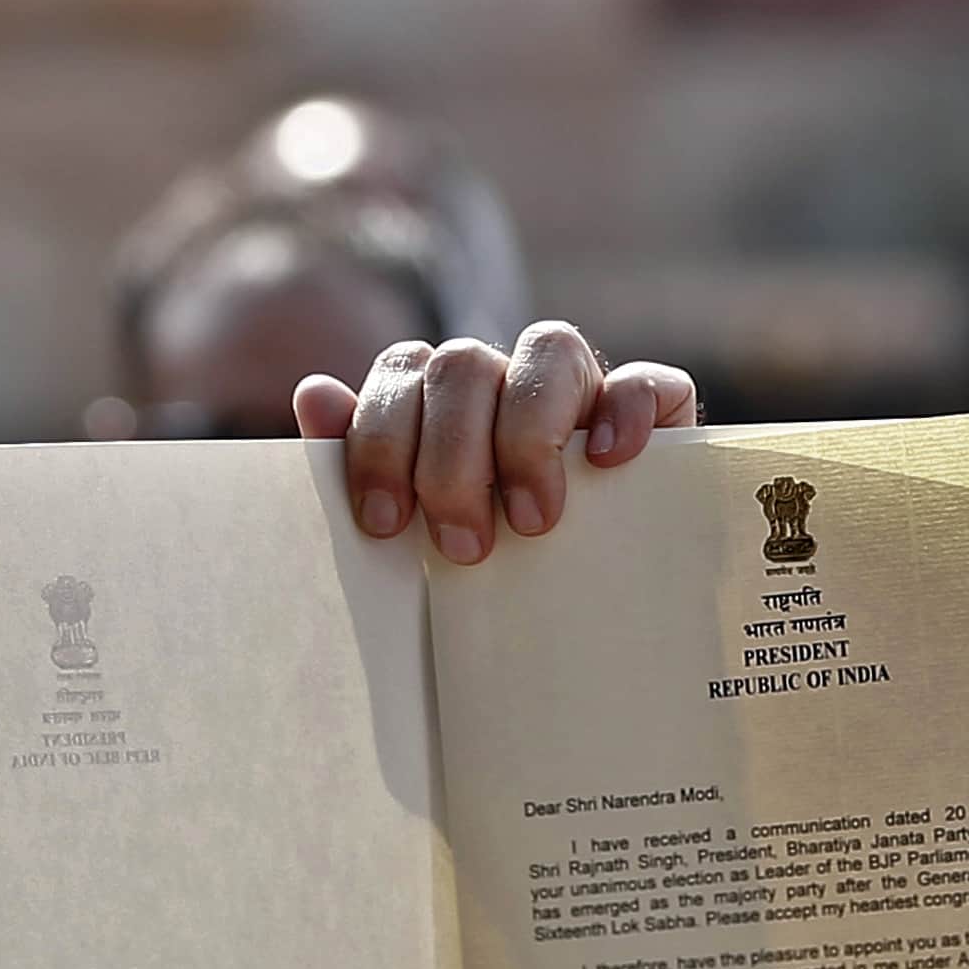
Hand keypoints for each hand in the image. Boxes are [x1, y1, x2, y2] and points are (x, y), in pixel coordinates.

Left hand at [295, 322, 698, 564]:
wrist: (591, 620)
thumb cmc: (480, 575)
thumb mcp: (412, 533)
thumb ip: (361, 465)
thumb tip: (314, 394)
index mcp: (439, 400)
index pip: (401, 370)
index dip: (381, 440)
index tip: (382, 522)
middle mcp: (504, 379)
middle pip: (463, 363)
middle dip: (451, 460)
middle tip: (463, 546)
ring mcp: (580, 387)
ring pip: (549, 348)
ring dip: (528, 436)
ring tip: (531, 523)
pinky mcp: (654, 411)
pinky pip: (644, 381)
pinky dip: (623, 412)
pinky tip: (603, 461)